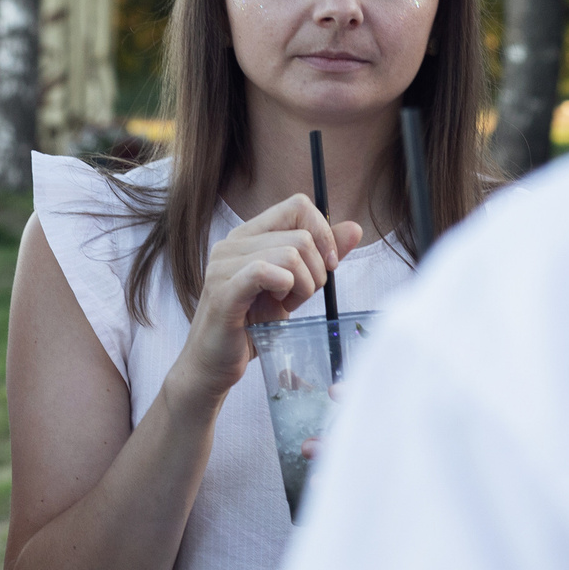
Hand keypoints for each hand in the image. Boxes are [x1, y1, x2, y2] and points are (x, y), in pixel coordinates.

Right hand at [170, 195, 363, 404]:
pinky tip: (278, 305)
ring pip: (289, 253)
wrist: (214, 364)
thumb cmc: (250, 325)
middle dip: (316, 270)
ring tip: (287, 304)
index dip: (323, 233)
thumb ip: (320, 256)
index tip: (328, 265)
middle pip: (300, 235)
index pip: (297, 205)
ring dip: (302, 285)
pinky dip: (284, 287)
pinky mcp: (223, 292)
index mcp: (248, 235)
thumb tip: (354, 229)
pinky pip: (264, 272)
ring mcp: (223, 266)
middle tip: (300, 296)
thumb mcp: (293, 286)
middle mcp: (231, 243)